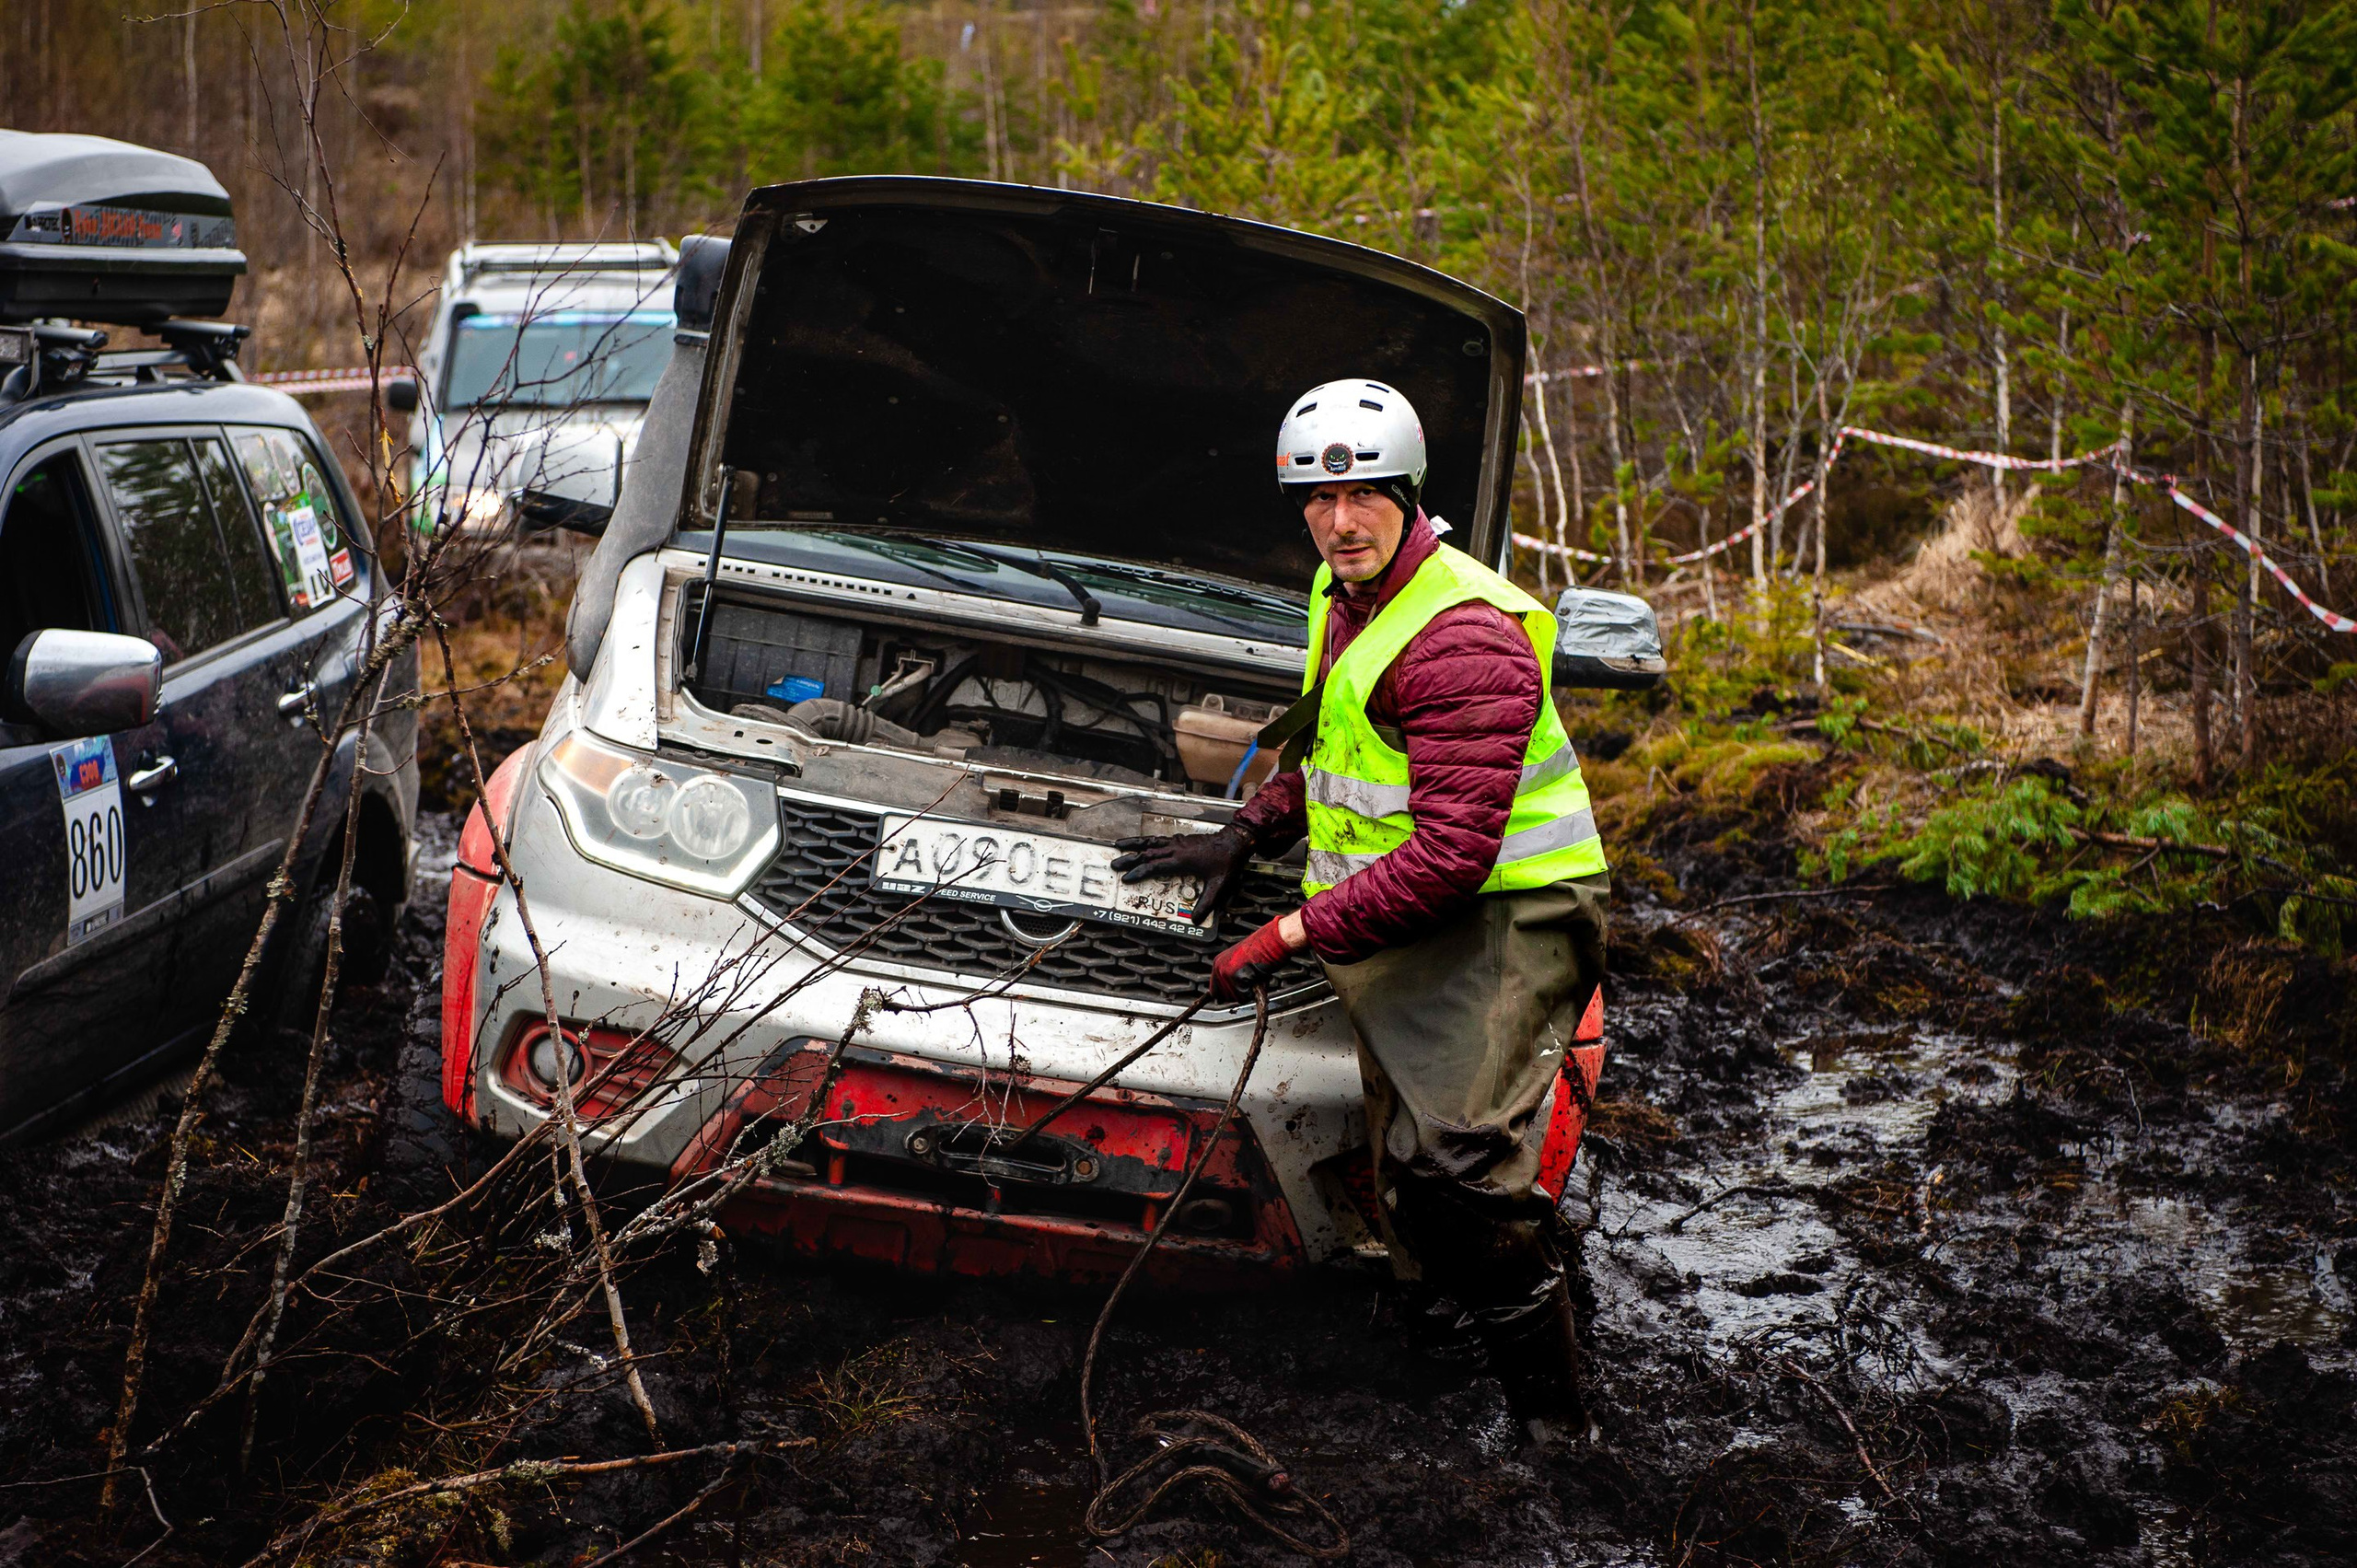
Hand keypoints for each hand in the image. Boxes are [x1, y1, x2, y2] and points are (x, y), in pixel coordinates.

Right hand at [1110, 824, 1252, 926]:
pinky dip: (1147, 840)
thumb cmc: (1227, 862)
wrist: (1235, 842)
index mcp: (1182, 859)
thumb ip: (1206, 904)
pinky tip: (1142, 843)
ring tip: (1119, 845)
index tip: (1126, 878)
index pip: (1155, 866)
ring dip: (1134, 843)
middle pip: (1148, 852)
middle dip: (1130, 859)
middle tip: (1114, 864)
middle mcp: (1177, 848)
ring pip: (1151, 842)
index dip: (1139, 872)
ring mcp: (1178, 842)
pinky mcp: (1181, 840)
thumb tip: (1195, 920)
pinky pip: (1159, 839)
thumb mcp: (1219, 886)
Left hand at [1210, 913, 1305, 1001]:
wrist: (1269, 943)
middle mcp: (1219, 968)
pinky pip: (1244, 997)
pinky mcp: (1236, 978)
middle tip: (1248, 983)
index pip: (1214, 990)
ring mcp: (1226, 974)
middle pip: (1224, 996)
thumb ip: (1232, 976)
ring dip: (1246, 993)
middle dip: (1238, 994)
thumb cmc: (1260, 951)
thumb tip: (1232, 990)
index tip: (1234, 995)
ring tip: (1253, 979)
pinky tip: (1256, 980)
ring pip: (1235, 998)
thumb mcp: (1239, 963)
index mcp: (1218, 963)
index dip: (1226, 995)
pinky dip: (1252, 993)